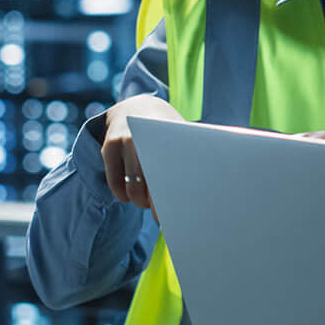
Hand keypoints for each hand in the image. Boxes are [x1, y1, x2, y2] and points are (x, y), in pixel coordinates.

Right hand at [99, 94, 184, 210]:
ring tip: (145, 202)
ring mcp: (124, 140)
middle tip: (163, 215)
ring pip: (132, 189)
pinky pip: (116, 184)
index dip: (176, 194)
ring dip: (140, 201)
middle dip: (157, 204)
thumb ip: (193, 155)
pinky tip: (129, 195)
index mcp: (167, 135)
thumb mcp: (180, 136)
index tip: (181, 211)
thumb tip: (216, 180)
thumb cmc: (165, 132)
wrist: (134, 109)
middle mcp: (146, 136)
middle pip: (151, 184)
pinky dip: (123, 195)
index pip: (173, 171)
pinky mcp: (108, 147)